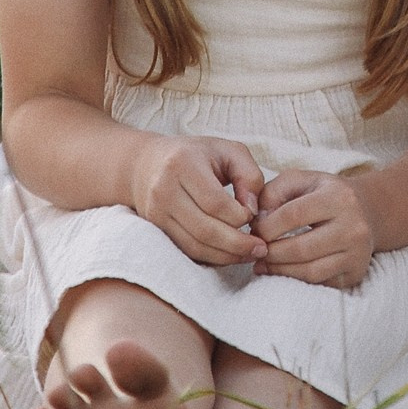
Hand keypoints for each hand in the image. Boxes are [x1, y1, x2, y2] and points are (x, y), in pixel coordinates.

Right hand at [129, 133, 266, 265]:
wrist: (147, 163)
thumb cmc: (196, 154)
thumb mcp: (228, 151)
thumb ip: (249, 175)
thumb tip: (253, 210)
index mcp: (183, 164)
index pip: (215, 202)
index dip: (239, 215)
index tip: (253, 216)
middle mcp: (164, 189)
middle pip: (205, 229)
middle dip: (237, 243)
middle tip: (260, 248)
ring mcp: (157, 212)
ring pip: (195, 245)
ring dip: (226, 255)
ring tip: (249, 254)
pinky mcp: (156, 229)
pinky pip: (186, 251)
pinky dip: (211, 257)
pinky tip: (229, 254)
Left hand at [253, 167, 376, 289]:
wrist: (368, 211)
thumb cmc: (325, 194)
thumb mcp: (301, 180)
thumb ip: (273, 192)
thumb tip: (257, 220)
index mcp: (338, 197)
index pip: (293, 215)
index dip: (267, 227)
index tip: (254, 231)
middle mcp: (353, 226)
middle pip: (301, 248)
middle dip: (271, 253)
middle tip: (256, 251)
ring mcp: (357, 253)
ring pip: (310, 271)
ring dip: (280, 271)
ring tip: (264, 264)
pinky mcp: (355, 274)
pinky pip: (319, 284)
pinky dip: (296, 280)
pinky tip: (283, 271)